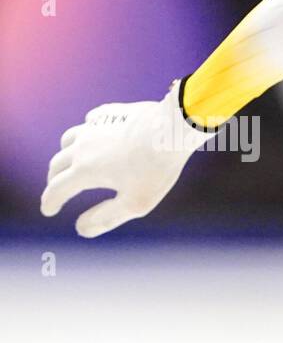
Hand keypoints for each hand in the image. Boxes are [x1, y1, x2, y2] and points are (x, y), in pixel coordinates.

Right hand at [41, 78, 214, 237]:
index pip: (57, 189)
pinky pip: (90, 122)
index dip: (50, 202)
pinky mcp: (110, 114)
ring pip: (69, 140)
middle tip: (56, 189)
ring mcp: (95, 127)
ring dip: (65, 154)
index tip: (48, 210)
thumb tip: (81, 229)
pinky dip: (86, 132)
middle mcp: (82, 146)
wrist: (173, 129)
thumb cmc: (157, 169)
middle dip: (54, 179)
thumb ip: (107, 217)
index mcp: (85, 170)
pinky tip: (94, 134)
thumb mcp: (136, 202)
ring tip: (70, 161)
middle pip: (57, 164)